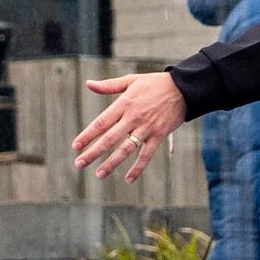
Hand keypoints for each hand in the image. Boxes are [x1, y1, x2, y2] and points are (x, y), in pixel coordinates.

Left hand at [72, 70, 187, 180]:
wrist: (184, 88)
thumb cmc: (154, 83)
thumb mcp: (131, 80)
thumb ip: (109, 85)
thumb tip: (88, 84)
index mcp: (124, 103)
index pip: (102, 122)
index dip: (88, 135)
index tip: (76, 146)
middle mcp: (133, 117)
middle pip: (110, 138)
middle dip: (93, 152)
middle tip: (79, 163)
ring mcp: (146, 128)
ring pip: (126, 149)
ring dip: (112, 163)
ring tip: (99, 174)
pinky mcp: (158, 136)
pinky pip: (147, 155)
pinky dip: (138, 168)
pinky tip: (129, 179)